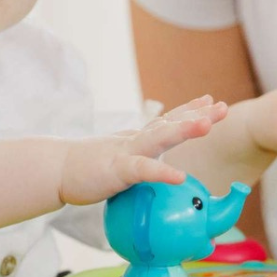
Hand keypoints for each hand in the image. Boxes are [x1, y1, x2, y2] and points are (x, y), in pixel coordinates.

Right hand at [57, 95, 226, 205]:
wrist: (55, 170)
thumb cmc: (86, 169)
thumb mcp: (119, 162)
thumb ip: (137, 163)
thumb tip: (149, 170)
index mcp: (137, 139)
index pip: (167, 120)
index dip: (189, 110)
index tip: (210, 101)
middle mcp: (135, 139)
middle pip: (170, 123)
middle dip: (198, 115)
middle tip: (221, 107)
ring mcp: (126, 151)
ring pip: (159, 138)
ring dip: (184, 130)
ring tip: (207, 125)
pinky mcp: (116, 169)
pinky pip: (142, 169)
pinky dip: (161, 172)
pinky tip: (179, 176)